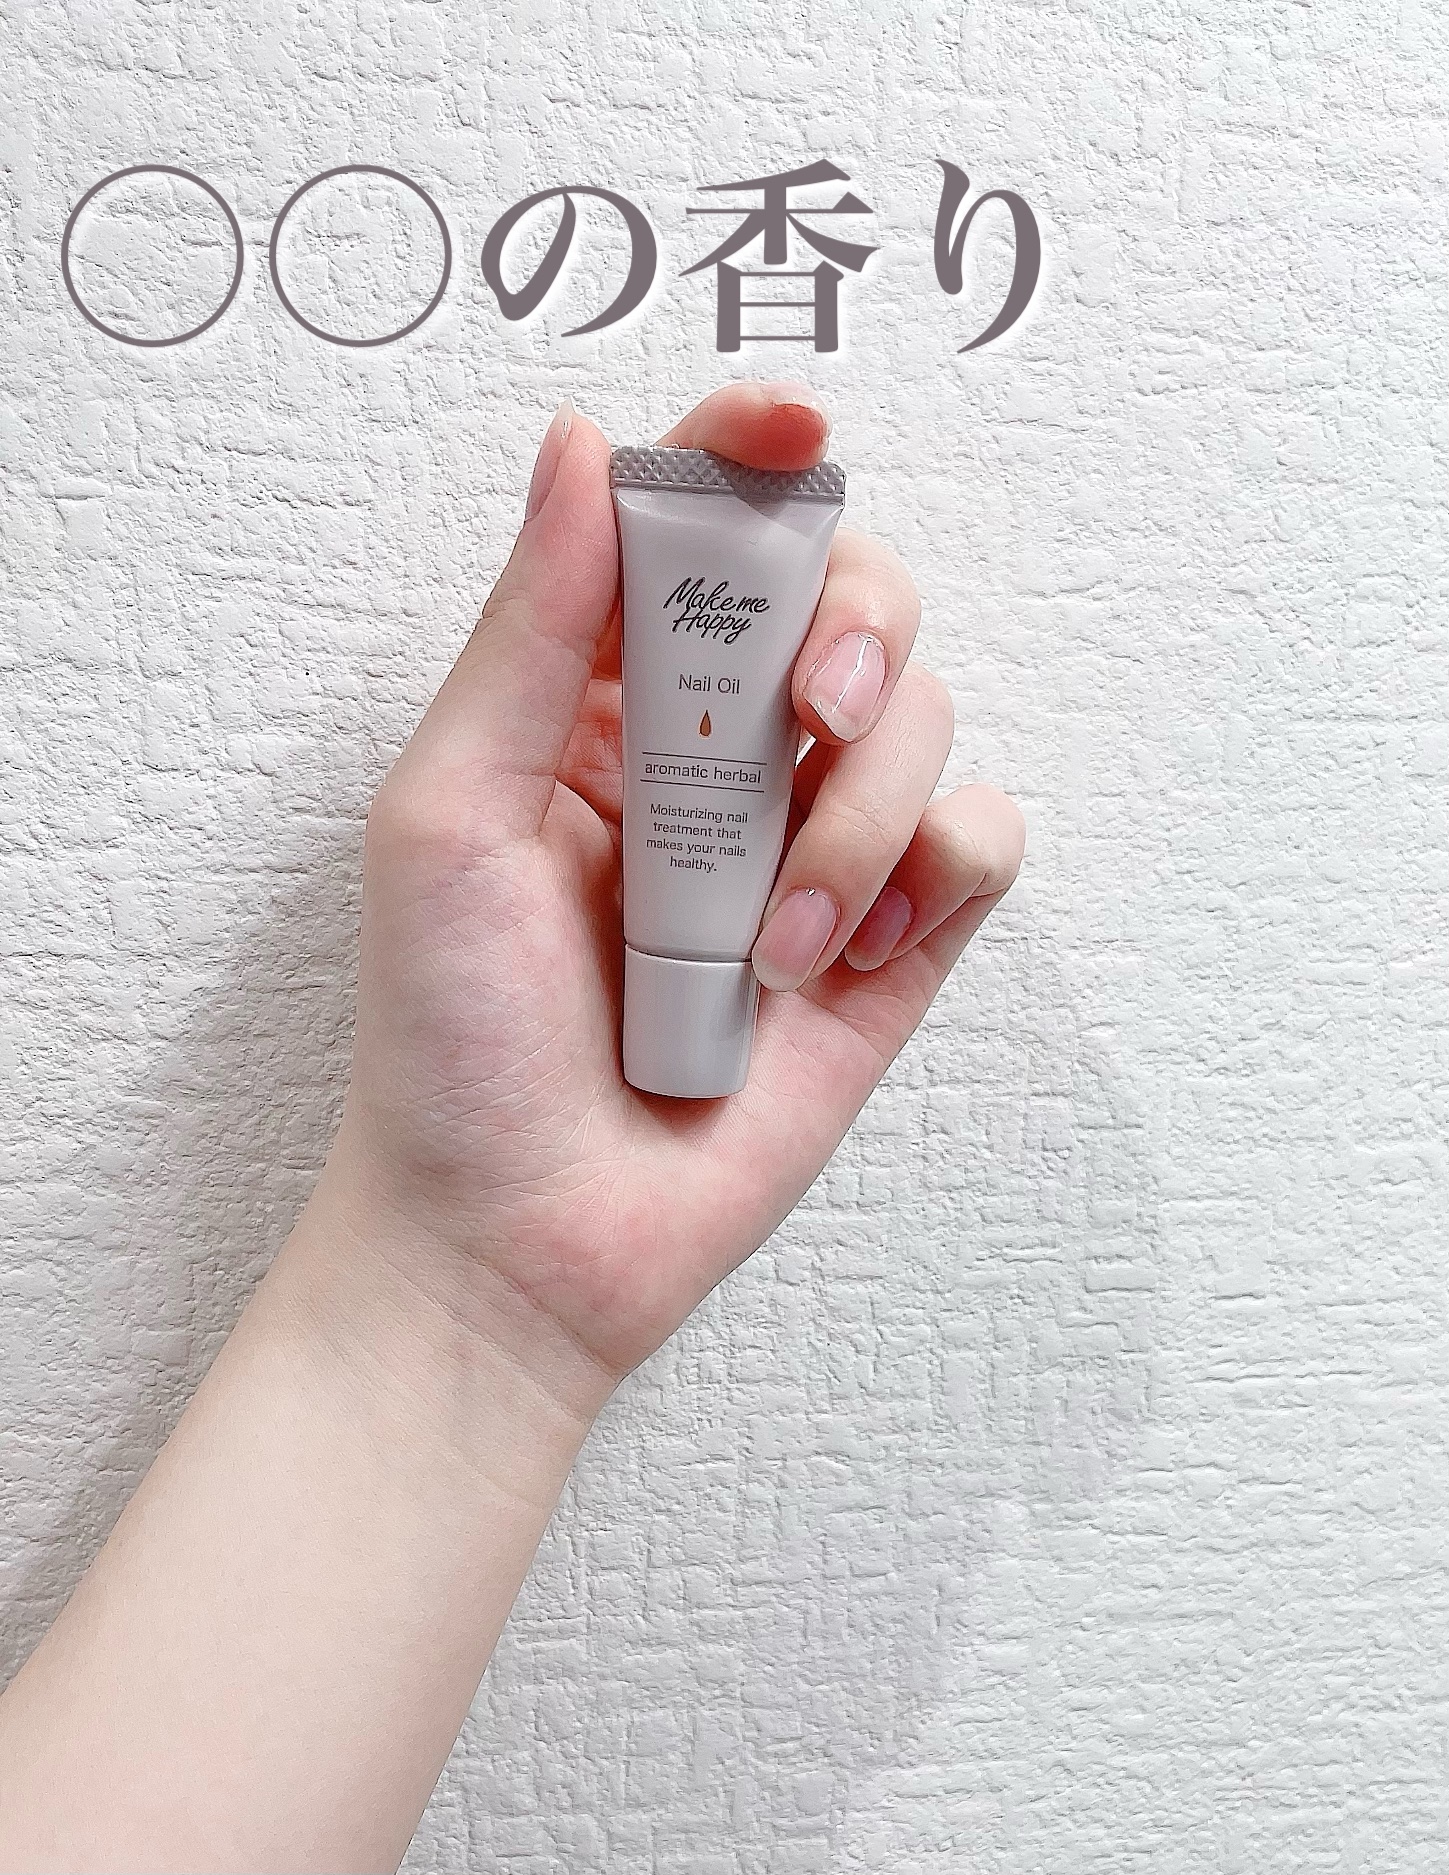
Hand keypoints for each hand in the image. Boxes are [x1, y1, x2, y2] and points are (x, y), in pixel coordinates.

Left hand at [314, 382, 1023, 1404]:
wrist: (521, 1243)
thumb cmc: (453, 1040)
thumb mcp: (449, 815)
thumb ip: (531, 630)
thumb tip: (581, 444)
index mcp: (602, 702)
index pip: (702, 529)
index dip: (754, 453)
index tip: (791, 421)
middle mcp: (720, 758)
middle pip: (852, 596)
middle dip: (853, 628)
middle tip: (806, 713)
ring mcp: (811, 850)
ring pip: (924, 721)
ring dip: (860, 819)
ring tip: (766, 945)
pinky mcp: (887, 947)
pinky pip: (978, 844)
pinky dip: (931, 877)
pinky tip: (839, 964)